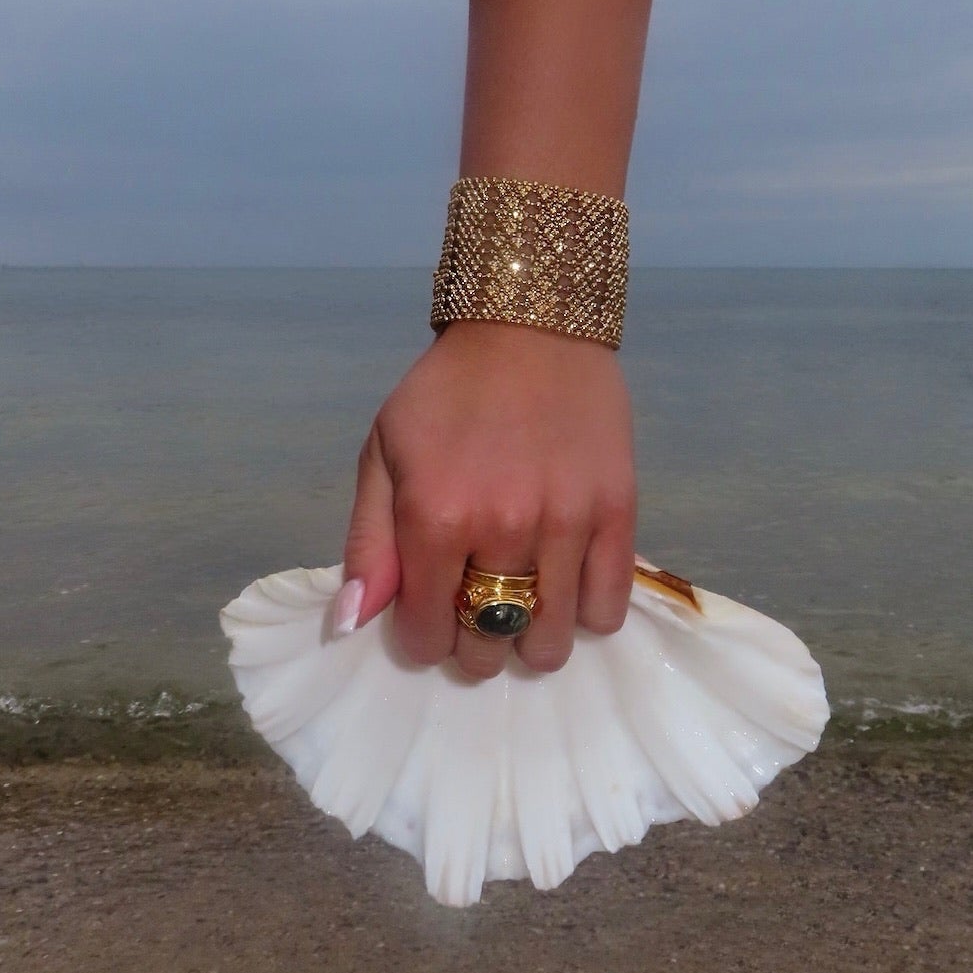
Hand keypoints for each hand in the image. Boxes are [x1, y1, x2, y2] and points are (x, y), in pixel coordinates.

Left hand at [338, 320, 635, 678]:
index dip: (422, 639)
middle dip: (474, 644)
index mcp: (435, 517)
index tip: (427, 621)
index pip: (426, 632)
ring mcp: (566, 523)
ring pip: (552, 637)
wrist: (529, 328)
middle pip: (488, 643)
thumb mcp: (382, 455)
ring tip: (524, 616)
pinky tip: (569, 594)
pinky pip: (608, 604)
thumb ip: (368, 543)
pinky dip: (587, 616)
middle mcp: (502, 528)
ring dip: (531, 642)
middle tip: (474, 616)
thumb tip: (355, 624)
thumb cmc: (445, 394)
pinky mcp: (617, 512)